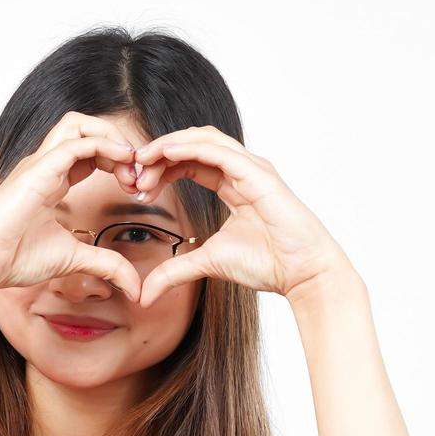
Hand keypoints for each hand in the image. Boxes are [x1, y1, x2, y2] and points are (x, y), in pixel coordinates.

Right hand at [0, 111, 144, 296]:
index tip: (137, 189)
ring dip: (112, 139)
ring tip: (131, 168)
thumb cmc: (13, 259)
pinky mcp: (39, 169)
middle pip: (85, 129)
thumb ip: (104, 264)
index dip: (118, 163)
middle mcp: (44, 166)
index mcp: (50, 180)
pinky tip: (123, 164)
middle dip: (119, 144)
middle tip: (138, 176)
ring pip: (79, 125)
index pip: (90, 153)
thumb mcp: (72, 259)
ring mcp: (40, 164)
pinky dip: (106, 146)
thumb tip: (133, 287)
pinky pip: (78, 143)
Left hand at [128, 126, 353, 308]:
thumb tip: (144, 295)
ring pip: (203, 140)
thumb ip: (174, 272)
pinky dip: (190, 148)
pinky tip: (166, 154)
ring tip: (142, 161)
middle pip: (192, 145)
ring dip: (168, 147)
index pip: (189, 162)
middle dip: (158, 155)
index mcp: (232, 184)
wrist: (302, 274)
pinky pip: (220, 152)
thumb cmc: (268, 264)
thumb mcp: (207, 263)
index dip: (160, 167)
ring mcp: (252, 169)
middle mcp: (242, 170)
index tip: (135, 185)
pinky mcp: (259, 175)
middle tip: (132, 173)